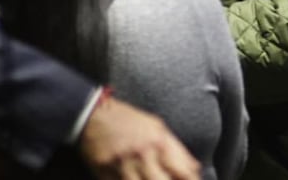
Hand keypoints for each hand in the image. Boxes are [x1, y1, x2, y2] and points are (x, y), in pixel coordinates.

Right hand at [79, 96, 199, 179]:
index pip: (184, 172)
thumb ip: (176, 150)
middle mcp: (143, 156)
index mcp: (159, 143)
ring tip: (147, 178)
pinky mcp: (105, 175)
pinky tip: (133, 178)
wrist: (92, 115)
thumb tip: (195, 170)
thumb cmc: (127, 121)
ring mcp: (123, 167)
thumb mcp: (156, 127)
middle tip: (165, 179)